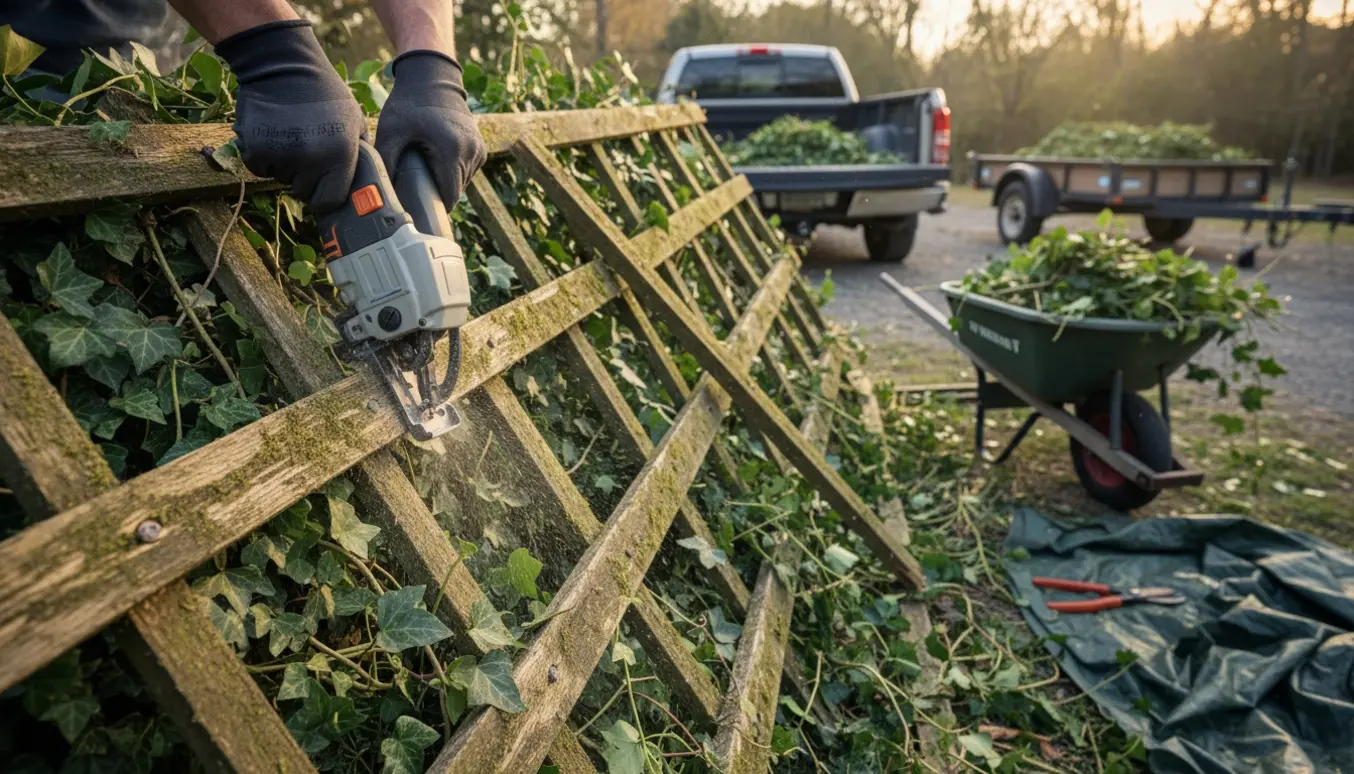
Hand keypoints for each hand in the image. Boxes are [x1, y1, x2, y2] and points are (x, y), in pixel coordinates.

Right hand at [215, 20, 366, 212]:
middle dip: (304, 178)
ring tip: (289, 135)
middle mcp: (312, 160)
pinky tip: (271, 132)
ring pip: (281, 178)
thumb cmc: (324, 93)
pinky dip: (263, 156)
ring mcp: (282, 155)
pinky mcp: (255, 149)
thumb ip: (360, 153)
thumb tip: (365, 183)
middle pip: (304, 192)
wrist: (284, 65)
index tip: (322, 188)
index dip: (325, 196)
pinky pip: (260, 168)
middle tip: (305, 151)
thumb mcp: (354, 119)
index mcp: (340, 155)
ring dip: (284, 165)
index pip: (330, 201)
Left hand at [374, 51, 486, 205]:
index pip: (448, 198)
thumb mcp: (391, 132)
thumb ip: (386, 163)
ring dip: (445, 182)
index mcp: (452, 151)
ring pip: (462, 184)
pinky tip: (436, 160)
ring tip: (425, 169)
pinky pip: (467, 172)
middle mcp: (471, 152)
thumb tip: (381, 193)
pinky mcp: (481, 148)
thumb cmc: (409, 104)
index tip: (416, 207)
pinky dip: (452, 172)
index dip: (432, 207)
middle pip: (455, 193)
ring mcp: (479, 150)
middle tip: (414, 185)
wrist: (432, 77)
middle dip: (436, 194)